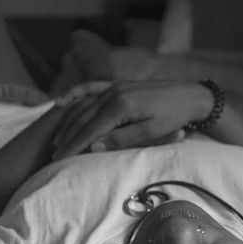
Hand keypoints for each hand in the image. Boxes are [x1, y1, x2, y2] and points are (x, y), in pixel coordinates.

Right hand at [49, 80, 211, 159]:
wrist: (190, 94)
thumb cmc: (173, 116)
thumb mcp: (150, 132)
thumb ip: (122, 139)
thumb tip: (94, 147)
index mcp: (121, 106)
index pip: (90, 130)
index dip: (74, 146)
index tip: (60, 159)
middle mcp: (113, 93)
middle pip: (83, 118)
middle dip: (67, 137)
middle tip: (53, 155)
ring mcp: (114, 86)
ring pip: (83, 105)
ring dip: (68, 122)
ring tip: (56, 139)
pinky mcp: (117, 84)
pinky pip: (90, 88)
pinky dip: (75, 94)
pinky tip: (61, 101)